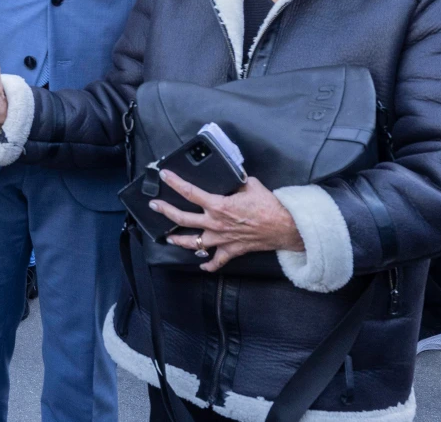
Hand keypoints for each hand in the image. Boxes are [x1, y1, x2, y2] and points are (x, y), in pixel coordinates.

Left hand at [155, 171, 302, 272]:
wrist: (285, 227)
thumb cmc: (269, 206)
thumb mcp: (251, 185)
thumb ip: (236, 180)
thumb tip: (231, 174)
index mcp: (219, 205)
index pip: (190, 192)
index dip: (175, 182)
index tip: (164, 176)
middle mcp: (216, 223)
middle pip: (183, 219)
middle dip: (166, 211)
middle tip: (155, 205)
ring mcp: (222, 239)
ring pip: (194, 243)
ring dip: (179, 240)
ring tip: (168, 237)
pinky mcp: (231, 250)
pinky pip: (216, 261)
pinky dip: (208, 265)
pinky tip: (201, 265)